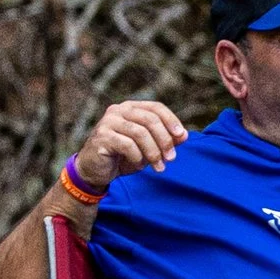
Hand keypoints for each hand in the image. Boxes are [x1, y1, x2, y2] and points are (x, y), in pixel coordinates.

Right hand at [72, 102, 188, 192]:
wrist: (95, 170)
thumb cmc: (124, 156)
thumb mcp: (149, 148)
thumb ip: (166, 139)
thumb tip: (184, 135)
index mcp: (131, 108)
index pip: (156, 108)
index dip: (171, 120)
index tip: (182, 137)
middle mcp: (118, 110)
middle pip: (150, 120)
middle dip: (165, 140)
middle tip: (171, 159)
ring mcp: (108, 122)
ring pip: (140, 133)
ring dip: (153, 152)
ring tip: (159, 166)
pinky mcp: (102, 136)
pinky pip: (128, 145)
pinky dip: (137, 157)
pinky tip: (138, 166)